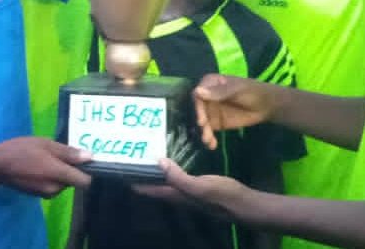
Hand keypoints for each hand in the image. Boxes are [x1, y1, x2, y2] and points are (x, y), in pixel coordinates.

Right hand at [0, 137, 91, 197]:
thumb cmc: (21, 150)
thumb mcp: (46, 144)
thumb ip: (68, 153)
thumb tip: (90, 157)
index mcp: (59, 175)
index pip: (85, 182)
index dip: (87, 171)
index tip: (82, 161)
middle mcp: (55, 189)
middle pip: (73, 181)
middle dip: (68, 169)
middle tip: (55, 154)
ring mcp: (46, 194)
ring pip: (62, 184)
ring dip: (58, 173)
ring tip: (44, 159)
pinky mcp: (38, 195)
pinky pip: (52, 186)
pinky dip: (49, 178)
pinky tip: (37, 167)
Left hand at [133, 158, 251, 221]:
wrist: (245, 205)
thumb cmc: (223, 196)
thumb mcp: (201, 187)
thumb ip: (179, 177)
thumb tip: (158, 162)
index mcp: (176, 195)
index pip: (148, 189)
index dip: (134, 181)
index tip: (119, 169)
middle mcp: (178, 195)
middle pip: (154, 187)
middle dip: (141, 175)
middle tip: (130, 158)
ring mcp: (188, 192)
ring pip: (165, 183)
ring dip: (155, 173)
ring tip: (146, 158)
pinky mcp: (197, 188)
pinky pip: (177, 178)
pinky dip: (170, 170)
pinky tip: (171, 162)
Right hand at [194, 74, 277, 149]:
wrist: (266, 105)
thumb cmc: (252, 91)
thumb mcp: (236, 90)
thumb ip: (218, 92)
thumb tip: (197, 91)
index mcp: (210, 83)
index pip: (198, 95)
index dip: (198, 108)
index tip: (202, 120)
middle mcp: (207, 97)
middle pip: (199, 110)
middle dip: (202, 122)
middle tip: (206, 133)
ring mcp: (211, 110)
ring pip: (203, 122)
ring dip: (204, 132)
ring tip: (209, 142)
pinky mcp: (217, 122)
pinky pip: (209, 130)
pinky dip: (210, 138)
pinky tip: (212, 145)